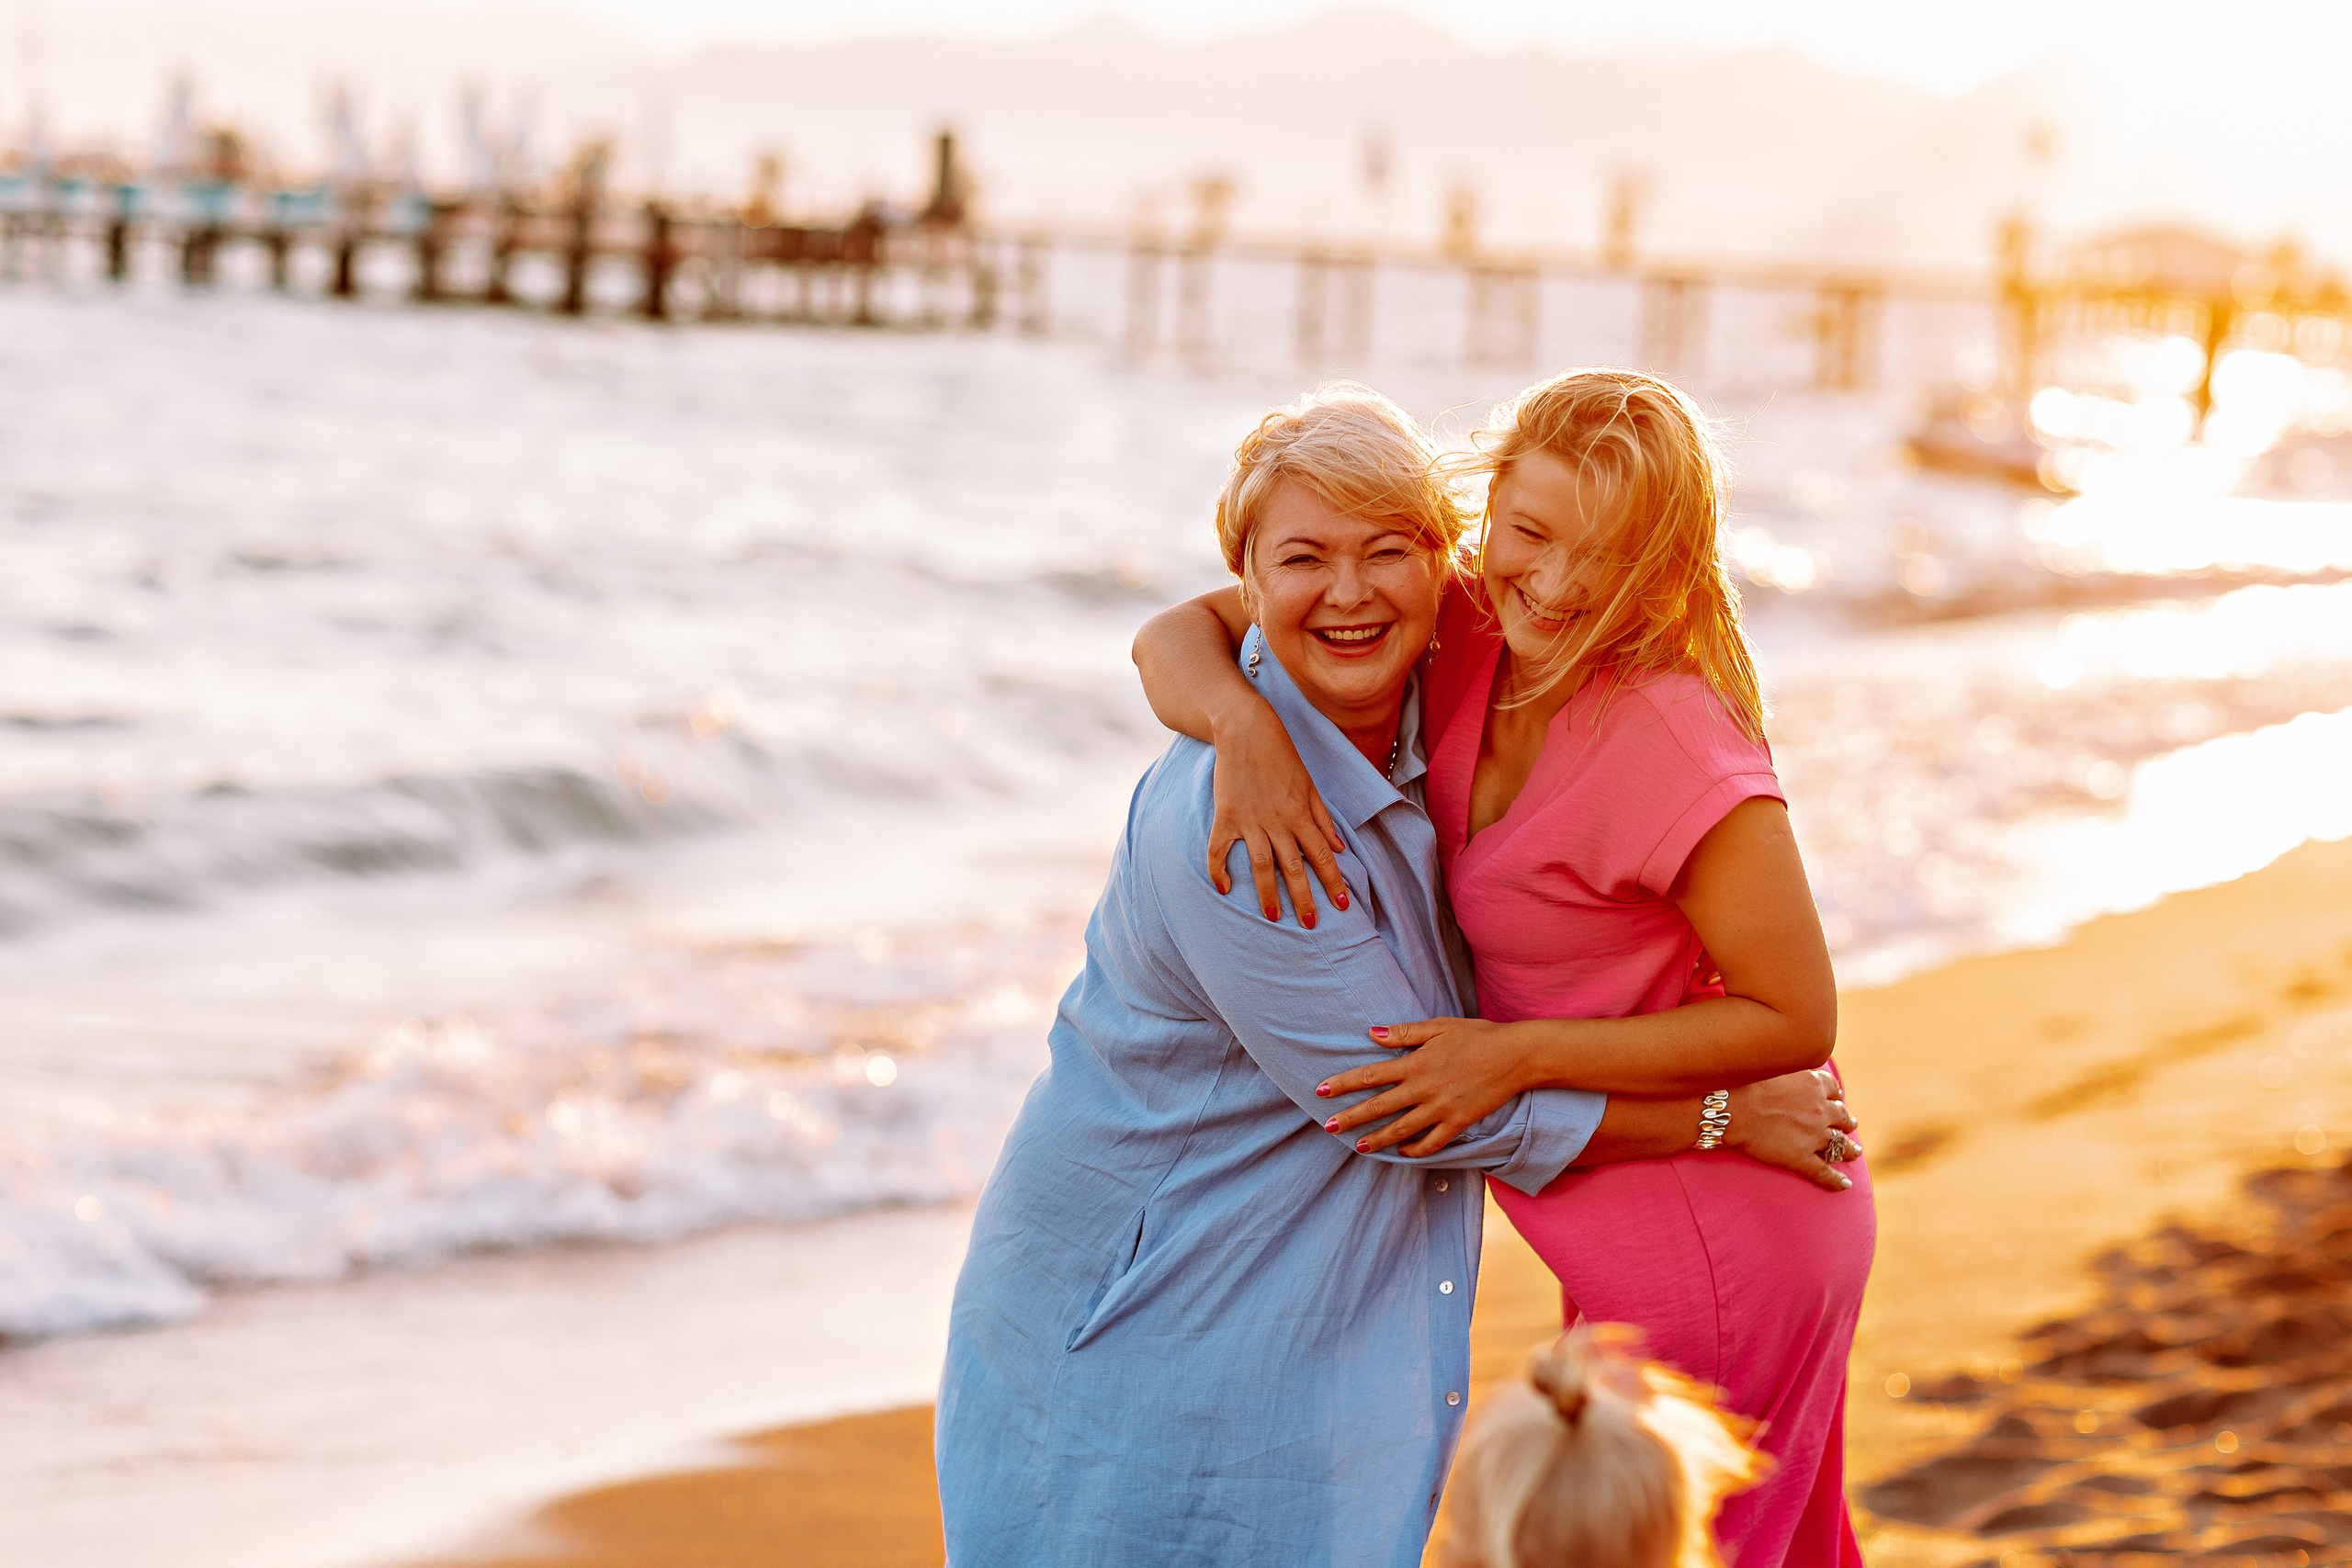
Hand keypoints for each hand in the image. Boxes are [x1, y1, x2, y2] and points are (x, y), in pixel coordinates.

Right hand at [1207, 696, 1349, 927]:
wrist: (1245, 728)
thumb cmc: (1281, 754)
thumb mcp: (1309, 784)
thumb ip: (1323, 818)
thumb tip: (1339, 848)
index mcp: (1301, 814)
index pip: (1322, 857)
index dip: (1333, 883)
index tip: (1342, 906)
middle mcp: (1277, 822)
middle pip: (1293, 869)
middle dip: (1303, 899)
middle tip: (1309, 925)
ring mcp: (1249, 821)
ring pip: (1261, 867)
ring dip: (1267, 894)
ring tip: (1273, 917)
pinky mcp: (1225, 816)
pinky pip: (1219, 850)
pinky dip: (1219, 871)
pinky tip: (1225, 889)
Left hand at [1314, 1018, 1538, 1156]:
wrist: (1517, 1056)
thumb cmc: (1477, 1036)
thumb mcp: (1439, 1026)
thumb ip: (1404, 1032)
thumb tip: (1371, 1033)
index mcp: (1416, 1063)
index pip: (1370, 1075)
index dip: (1343, 1084)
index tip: (1320, 1091)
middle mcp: (1424, 1088)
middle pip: (1379, 1107)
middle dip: (1350, 1117)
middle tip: (1328, 1127)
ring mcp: (1442, 1108)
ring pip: (1401, 1130)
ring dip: (1377, 1139)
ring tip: (1359, 1146)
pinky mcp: (1459, 1122)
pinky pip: (1431, 1143)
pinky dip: (1414, 1150)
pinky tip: (1401, 1152)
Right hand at [1724, 1068, 1858, 1192]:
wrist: (1731, 1107)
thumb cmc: (1745, 1083)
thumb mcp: (1774, 1065)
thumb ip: (1788, 1067)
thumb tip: (1790, 1061)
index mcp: (1813, 1086)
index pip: (1833, 1090)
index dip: (1837, 1095)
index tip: (1838, 1098)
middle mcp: (1819, 1111)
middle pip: (1841, 1117)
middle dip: (1847, 1122)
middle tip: (1851, 1125)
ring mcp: (1813, 1136)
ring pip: (1838, 1145)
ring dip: (1849, 1149)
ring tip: (1854, 1152)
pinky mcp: (1801, 1158)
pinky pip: (1823, 1172)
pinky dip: (1836, 1180)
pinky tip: (1845, 1185)